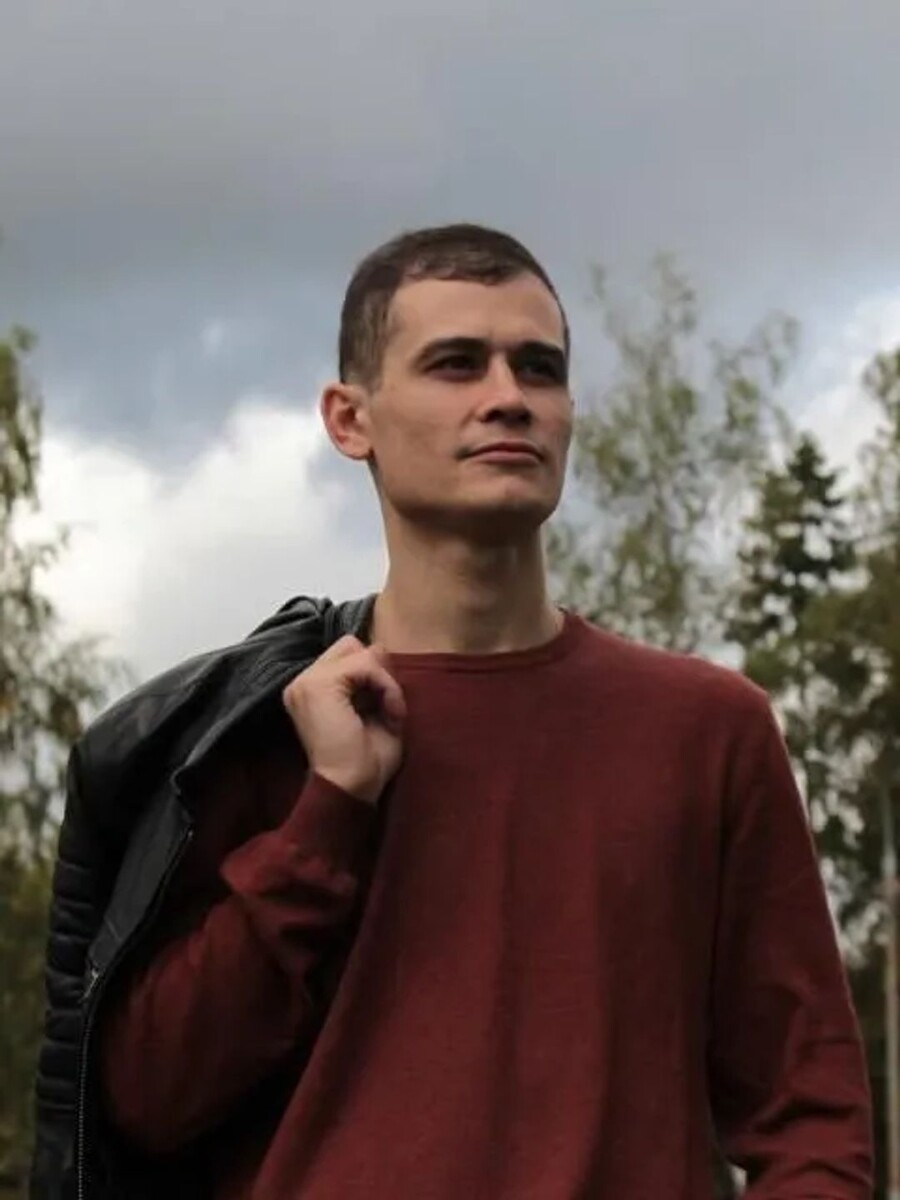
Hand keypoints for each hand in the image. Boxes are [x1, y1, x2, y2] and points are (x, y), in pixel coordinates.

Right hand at [282, 636, 405, 804]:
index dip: (373, 673)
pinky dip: (386, 686)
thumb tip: (380, 649)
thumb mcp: (374, 711)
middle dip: (377, 670)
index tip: (385, 707)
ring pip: (359, 651)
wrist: (349, 790)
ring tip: (390, 713)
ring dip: (384, 680)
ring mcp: (306, 681)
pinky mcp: (319, 685)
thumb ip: (374, 679)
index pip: (347, 654)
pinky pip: (366, 664)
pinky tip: (391, 713)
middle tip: (388, 705)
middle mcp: (302, 682)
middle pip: (351, 646)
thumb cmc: (365, 762)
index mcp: (311, 690)